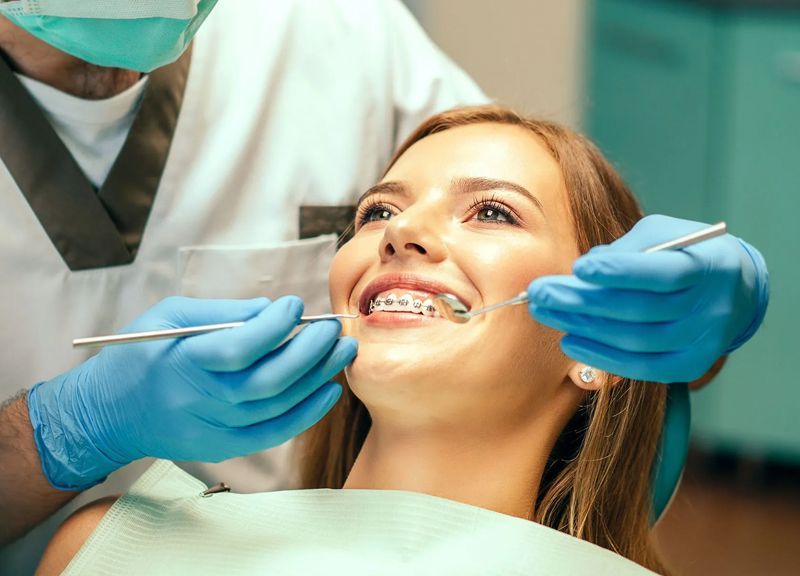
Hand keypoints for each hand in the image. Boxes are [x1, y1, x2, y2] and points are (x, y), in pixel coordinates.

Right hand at [27, 296, 356, 489]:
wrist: (109, 414)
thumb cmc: (140, 355)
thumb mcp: (170, 317)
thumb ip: (224, 311)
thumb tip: (273, 309)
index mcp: (184, 361)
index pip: (241, 347)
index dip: (276, 325)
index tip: (295, 305)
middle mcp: (201, 400)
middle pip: (270, 379)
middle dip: (311, 350)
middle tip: (334, 327)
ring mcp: (214, 429)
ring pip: (279, 405)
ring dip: (318, 376)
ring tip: (342, 350)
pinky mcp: (224, 447)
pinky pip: (275, 433)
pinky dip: (307, 413)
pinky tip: (329, 389)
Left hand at [528, 215, 768, 382]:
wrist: (733, 289)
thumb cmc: (684, 253)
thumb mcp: (662, 235)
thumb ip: (625, 250)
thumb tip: (580, 272)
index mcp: (709, 266)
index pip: (662, 274)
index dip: (619, 272)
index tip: (578, 267)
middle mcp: (710, 308)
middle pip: (639, 310)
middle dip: (582, 301)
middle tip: (538, 292)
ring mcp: (702, 342)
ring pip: (634, 340)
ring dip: (582, 326)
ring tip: (545, 312)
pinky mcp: (688, 365)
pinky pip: (639, 367)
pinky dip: (600, 356)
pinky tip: (569, 340)